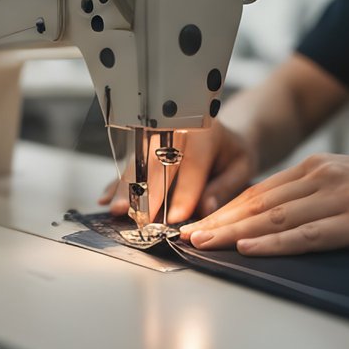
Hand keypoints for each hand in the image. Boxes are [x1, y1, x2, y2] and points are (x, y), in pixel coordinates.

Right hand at [96, 123, 253, 224]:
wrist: (222, 133)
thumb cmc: (233, 152)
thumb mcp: (242, 166)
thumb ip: (225, 187)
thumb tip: (205, 208)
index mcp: (205, 133)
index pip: (192, 166)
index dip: (183, 193)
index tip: (175, 217)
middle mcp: (176, 130)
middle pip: (158, 163)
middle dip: (147, 192)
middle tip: (138, 217)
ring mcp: (156, 136)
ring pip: (138, 164)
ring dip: (126, 189)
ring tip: (118, 210)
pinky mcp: (143, 147)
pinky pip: (128, 165)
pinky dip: (116, 184)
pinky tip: (106, 199)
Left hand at [179, 155, 348, 255]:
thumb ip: (313, 196)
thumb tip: (274, 217)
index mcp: (318, 168)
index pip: (259, 190)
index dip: (224, 208)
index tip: (197, 222)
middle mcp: (322, 178)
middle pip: (259, 202)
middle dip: (219, 220)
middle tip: (188, 235)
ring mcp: (339, 199)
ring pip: (275, 218)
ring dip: (235, 232)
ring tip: (206, 243)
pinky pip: (308, 234)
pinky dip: (275, 243)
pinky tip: (251, 248)